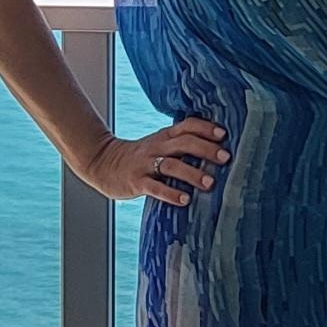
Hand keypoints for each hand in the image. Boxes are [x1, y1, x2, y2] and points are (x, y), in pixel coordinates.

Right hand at [80, 117, 228, 204]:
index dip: (205, 128)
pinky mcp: (136, 182)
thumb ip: (180, 145)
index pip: (187, 125)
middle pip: (183, 143)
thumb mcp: (158, 144)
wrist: (101, 162)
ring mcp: (145, 164)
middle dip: (206, 149)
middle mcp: (156, 147)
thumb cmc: (139, 157)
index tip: (224, 134)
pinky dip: (171, 193)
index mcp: (164, 137)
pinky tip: (185, 200)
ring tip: (210, 183)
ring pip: (171, 165)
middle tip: (225, 158)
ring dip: (192, 173)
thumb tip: (215, 150)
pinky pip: (155, 187)